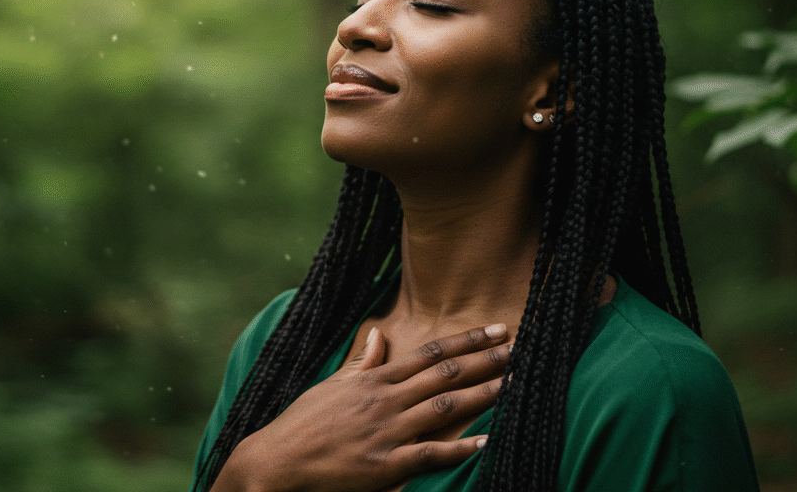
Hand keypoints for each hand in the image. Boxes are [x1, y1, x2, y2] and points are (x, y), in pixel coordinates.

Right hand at [211, 324, 511, 491]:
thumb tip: (379, 334)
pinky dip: (460, 447)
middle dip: (485, 360)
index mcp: (374, 380)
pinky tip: (487, 440)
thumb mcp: (332, 386)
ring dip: (482, 394)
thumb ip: (362, 361)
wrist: (278, 460)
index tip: (494, 331)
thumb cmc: (303, 424)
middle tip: (518, 347)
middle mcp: (385, 400)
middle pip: (445, 375)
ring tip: (513, 383)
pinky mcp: (386, 465)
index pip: (430, 354)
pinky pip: (431, 454)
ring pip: (445, 408)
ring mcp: (387, 431)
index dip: (466, 341)